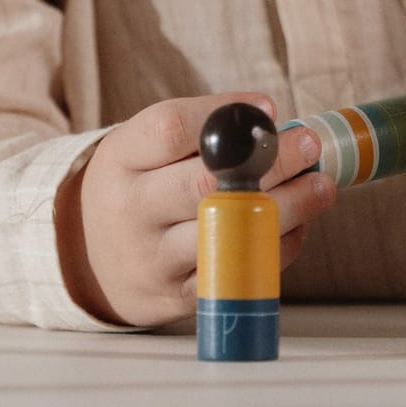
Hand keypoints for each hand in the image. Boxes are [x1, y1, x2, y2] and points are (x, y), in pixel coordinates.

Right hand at [55, 91, 334, 327]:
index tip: (268, 108)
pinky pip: (235, 273)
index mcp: (121, 159)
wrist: (85, 255)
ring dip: (286, 207)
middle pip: (205, 183)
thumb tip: (268, 118)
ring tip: (320, 186)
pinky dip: (275, 248)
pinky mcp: (174, 298)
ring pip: (227, 233)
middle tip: (309, 145)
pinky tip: (296, 226)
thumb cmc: (135, 186)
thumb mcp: (142, 148)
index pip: (171, 129)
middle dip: (269, 162)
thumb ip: (197, 130)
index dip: (224, 114)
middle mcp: (130, 210)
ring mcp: (151, 259)